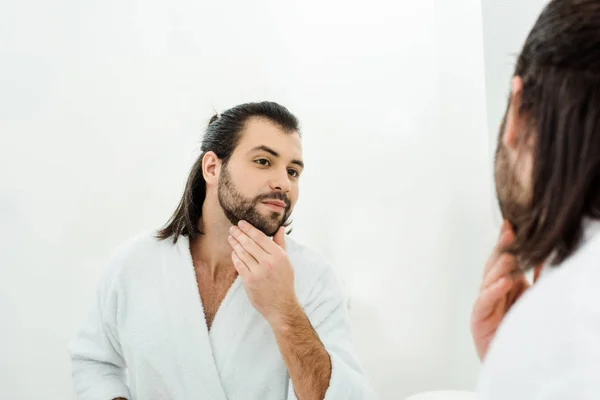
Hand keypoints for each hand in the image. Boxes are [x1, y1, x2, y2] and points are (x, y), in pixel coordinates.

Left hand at [228, 221, 297, 324]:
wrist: (281, 305)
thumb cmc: (284, 282)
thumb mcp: (286, 262)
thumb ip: (281, 244)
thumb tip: (280, 228)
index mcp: (278, 255)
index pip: (260, 237)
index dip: (249, 229)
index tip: (241, 223)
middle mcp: (268, 262)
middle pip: (249, 243)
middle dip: (239, 234)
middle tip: (232, 228)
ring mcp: (257, 272)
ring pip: (242, 253)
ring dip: (235, 244)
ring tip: (230, 238)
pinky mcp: (249, 281)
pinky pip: (239, 265)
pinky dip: (235, 257)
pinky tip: (233, 252)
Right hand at [470, 220, 541, 360]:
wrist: (513, 363)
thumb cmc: (521, 331)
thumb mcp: (533, 299)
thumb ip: (538, 278)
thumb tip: (547, 255)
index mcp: (505, 284)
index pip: (503, 257)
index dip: (505, 241)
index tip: (511, 223)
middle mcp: (492, 291)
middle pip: (494, 264)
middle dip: (501, 247)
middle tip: (509, 231)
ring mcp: (483, 304)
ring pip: (488, 280)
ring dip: (499, 267)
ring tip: (509, 255)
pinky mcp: (479, 319)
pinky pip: (485, 301)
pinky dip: (494, 291)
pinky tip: (504, 282)